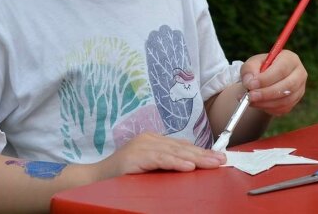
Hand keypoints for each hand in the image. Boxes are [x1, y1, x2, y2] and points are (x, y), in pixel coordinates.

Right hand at [94, 132, 225, 179]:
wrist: (95, 178)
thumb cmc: (122, 174)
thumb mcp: (148, 165)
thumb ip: (166, 160)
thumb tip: (190, 159)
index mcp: (153, 140)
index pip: (182, 145)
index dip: (202, 151)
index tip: (219, 157)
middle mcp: (149, 140)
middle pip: (182, 147)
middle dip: (204, 154)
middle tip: (222, 160)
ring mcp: (142, 146)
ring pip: (174, 152)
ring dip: (196, 158)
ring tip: (212, 163)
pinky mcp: (136, 157)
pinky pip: (160, 159)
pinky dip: (176, 163)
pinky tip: (189, 166)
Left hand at [240, 50, 306, 115]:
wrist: (265, 79)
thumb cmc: (260, 68)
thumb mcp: (252, 64)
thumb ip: (249, 70)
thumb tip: (249, 82)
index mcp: (290, 59)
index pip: (281, 69)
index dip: (266, 79)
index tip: (251, 85)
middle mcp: (299, 73)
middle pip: (287, 85)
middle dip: (266, 93)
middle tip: (250, 96)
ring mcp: (300, 88)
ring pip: (286, 99)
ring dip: (266, 102)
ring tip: (250, 101)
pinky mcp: (296, 101)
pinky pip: (284, 108)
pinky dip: (269, 108)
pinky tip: (258, 104)